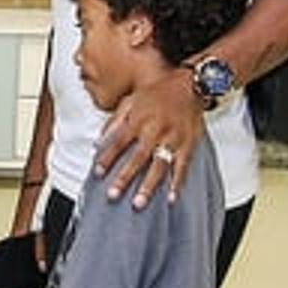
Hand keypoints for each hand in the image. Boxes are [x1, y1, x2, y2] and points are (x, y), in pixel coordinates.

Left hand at [95, 65, 203, 207]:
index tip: (97, 173)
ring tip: (139, 202)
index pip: (119, 142)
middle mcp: (155, 130)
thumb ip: (114, 121)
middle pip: (138, 157)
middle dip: (124, 177)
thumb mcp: (131, 100)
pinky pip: (183, 166)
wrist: (190, 84)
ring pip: (159, 165)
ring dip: (149, 185)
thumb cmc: (157, 92)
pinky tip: (171, 198)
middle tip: (113, 194)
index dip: (107, 158)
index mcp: (138, 119)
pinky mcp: (188, 144)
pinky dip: (177, 183)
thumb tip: (98, 141)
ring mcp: (173, 138)